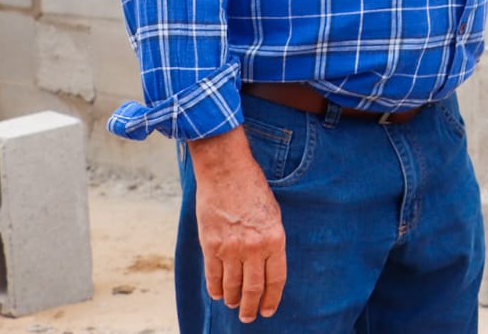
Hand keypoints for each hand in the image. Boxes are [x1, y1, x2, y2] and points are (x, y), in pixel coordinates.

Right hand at [188, 128, 286, 322]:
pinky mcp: (211, 245)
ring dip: (234, 300)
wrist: (226, 171)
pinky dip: (216, 289)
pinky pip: (213, 276)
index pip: (276, 279)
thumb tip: (266, 265)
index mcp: (275, 238)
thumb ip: (269, 241)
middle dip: (251, 307)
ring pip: (232, 285)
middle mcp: (254, 247)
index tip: (268, 310)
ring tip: (235, 306)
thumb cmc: (252, 189)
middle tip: (249, 317)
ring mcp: (231, 247)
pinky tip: (219, 295)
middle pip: (253, 287)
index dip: (272, 298)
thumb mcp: (272, 214)